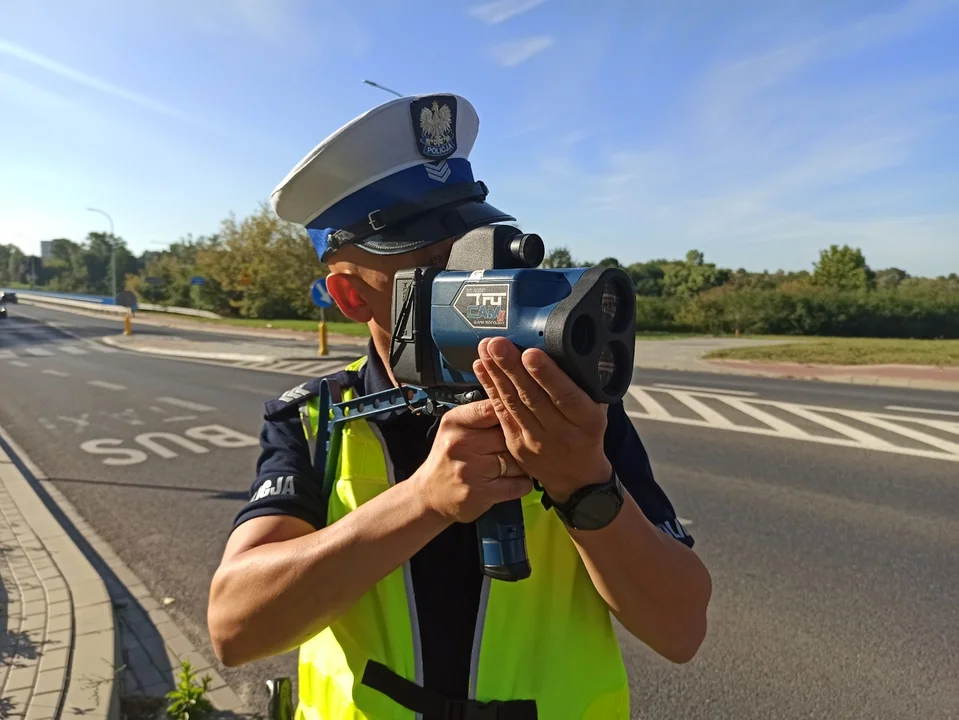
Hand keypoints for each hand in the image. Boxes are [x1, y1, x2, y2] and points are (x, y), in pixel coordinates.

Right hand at [412, 399, 531, 523]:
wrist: (429, 495)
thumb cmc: (448, 459)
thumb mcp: (455, 429)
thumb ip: (482, 415)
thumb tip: (515, 406)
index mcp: (454, 422)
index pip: (492, 409)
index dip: (509, 416)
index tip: (513, 422)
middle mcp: (460, 444)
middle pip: (509, 436)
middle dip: (514, 444)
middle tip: (507, 450)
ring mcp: (470, 470)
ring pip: (517, 461)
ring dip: (519, 466)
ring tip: (506, 468)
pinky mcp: (481, 493)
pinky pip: (519, 484)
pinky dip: (521, 484)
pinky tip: (510, 482)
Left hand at [473, 337, 611, 501]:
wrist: (577, 477)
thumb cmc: (587, 433)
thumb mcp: (598, 409)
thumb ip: (586, 385)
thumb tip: (568, 350)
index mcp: (587, 420)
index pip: (566, 396)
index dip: (547, 375)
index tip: (531, 354)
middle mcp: (561, 432)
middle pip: (533, 397)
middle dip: (513, 368)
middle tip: (498, 345)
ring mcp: (536, 441)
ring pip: (513, 403)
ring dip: (497, 374)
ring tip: (486, 350)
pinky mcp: (516, 444)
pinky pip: (501, 412)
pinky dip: (490, 388)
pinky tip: (482, 369)